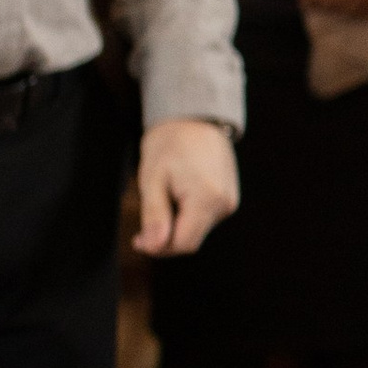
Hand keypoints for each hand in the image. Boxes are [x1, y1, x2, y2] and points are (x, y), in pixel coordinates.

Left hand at [135, 118, 237, 257]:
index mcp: (206, 198)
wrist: (194, 119)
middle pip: (192, 240)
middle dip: (166, 237)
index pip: (184, 244)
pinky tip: (178, 195)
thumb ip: (154, 216)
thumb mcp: (153, 179)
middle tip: (144, 224)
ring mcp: (230, 201)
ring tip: (164, 198)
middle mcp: (224, 203)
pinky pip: (205, 219)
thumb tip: (153, 247)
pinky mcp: (229, 199)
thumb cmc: (170, 144)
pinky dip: (187, 216)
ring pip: (197, 231)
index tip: (137, 240)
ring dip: (177, 225)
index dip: (159, 248)